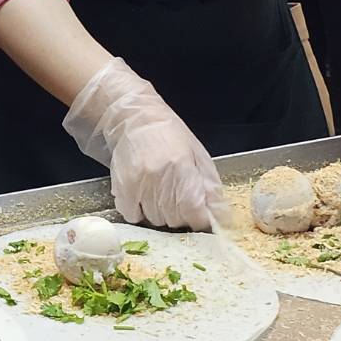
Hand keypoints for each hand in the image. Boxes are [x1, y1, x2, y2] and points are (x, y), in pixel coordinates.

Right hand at [62, 57, 228, 230]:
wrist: (133, 119)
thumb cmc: (169, 134)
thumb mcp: (199, 155)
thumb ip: (210, 187)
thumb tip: (220, 216)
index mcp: (182, 168)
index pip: (196, 216)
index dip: (199, 217)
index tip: (198, 212)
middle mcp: (159, 180)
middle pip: (176, 221)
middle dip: (181, 213)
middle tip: (178, 195)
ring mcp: (137, 186)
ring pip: (156, 220)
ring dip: (161, 212)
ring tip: (160, 191)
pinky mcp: (121, 190)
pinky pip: (133, 216)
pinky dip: (140, 212)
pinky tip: (143, 196)